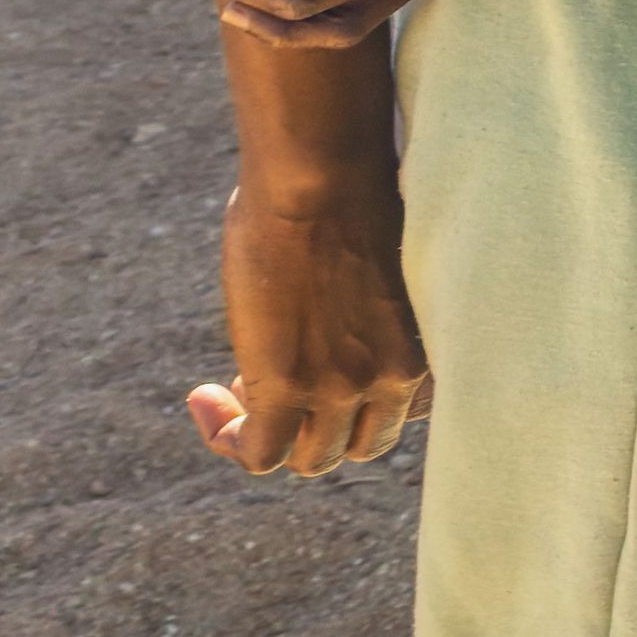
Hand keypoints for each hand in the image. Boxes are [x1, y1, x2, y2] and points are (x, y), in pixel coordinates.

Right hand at [186, 164, 427, 476]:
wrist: (322, 177)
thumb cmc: (354, 197)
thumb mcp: (386, 270)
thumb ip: (375, 311)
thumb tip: (338, 318)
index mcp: (431, 347)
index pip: (405, 412)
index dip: (357, 398)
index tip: (320, 368)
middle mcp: (398, 377)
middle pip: (360, 443)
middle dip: (317, 420)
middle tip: (274, 376)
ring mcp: (344, 387)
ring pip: (309, 459)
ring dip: (272, 432)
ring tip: (239, 385)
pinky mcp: (287, 386)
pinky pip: (257, 453)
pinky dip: (229, 438)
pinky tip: (206, 398)